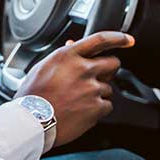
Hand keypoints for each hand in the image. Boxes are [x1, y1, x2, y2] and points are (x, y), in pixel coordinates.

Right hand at [15, 31, 133, 146]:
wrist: (32, 121)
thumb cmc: (33, 95)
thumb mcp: (43, 67)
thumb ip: (63, 56)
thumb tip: (72, 44)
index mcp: (69, 56)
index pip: (100, 40)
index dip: (118, 38)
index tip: (127, 40)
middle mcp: (83, 69)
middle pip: (113, 63)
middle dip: (108, 70)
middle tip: (97, 78)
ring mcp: (92, 89)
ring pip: (108, 87)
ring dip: (98, 93)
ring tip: (78, 100)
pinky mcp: (97, 108)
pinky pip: (107, 105)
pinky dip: (97, 109)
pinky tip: (81, 111)